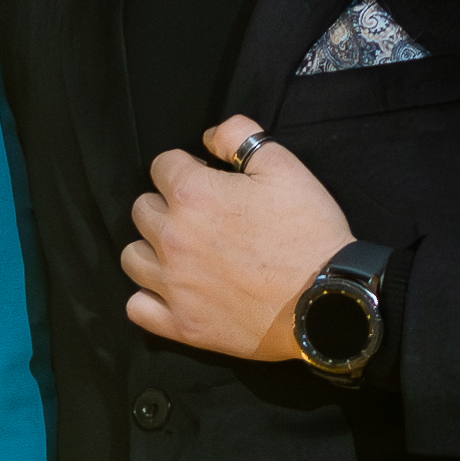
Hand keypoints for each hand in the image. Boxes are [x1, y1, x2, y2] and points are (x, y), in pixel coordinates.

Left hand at [121, 119, 353, 362]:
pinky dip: (149, 298)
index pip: (162, 166)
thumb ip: (240, 137)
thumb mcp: (285, 167)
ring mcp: (173, 285)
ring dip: (151, 249)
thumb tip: (210, 135)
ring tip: (182, 252)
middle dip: (166, 205)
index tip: (209, 180)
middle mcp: (172, 238)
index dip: (186, 168)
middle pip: (142, 209)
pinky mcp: (181, 325)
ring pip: (132, 257)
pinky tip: (171, 291)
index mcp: (192, 195)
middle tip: (201, 216)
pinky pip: (137, 307)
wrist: (326, 301)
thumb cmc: (309, 233)